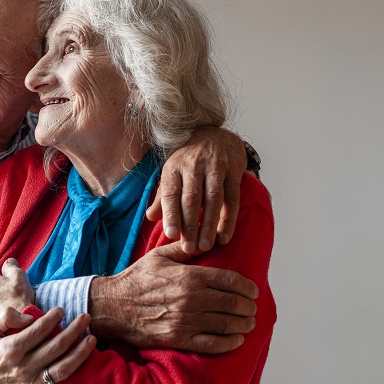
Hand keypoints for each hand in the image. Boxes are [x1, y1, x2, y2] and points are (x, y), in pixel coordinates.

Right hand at [0, 307, 95, 383]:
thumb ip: (6, 317)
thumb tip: (29, 316)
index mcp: (11, 349)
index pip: (39, 330)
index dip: (53, 317)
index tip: (61, 309)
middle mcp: (23, 367)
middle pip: (56, 347)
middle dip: (75, 330)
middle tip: (87, 317)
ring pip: (61, 369)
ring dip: (80, 354)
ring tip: (92, 339)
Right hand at [88, 241, 257, 352]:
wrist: (113, 306)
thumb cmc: (135, 279)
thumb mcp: (159, 256)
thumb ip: (185, 248)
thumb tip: (206, 240)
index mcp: (189, 276)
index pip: (230, 281)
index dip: (247, 287)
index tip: (253, 290)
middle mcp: (191, 298)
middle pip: (233, 303)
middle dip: (248, 306)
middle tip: (252, 307)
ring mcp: (186, 320)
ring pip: (227, 324)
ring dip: (244, 324)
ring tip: (249, 323)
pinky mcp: (179, 338)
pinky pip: (213, 344)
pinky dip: (230, 343)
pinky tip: (236, 339)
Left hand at [146, 127, 245, 252]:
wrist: (214, 134)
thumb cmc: (189, 161)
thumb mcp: (172, 174)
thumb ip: (163, 197)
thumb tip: (150, 218)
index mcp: (173, 168)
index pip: (170, 193)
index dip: (170, 214)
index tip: (171, 235)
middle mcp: (193, 166)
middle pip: (191, 199)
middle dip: (190, 225)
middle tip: (189, 248)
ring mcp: (215, 167)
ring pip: (213, 199)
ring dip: (209, 225)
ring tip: (206, 246)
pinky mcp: (233, 170)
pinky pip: (232, 197)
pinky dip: (229, 219)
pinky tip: (224, 236)